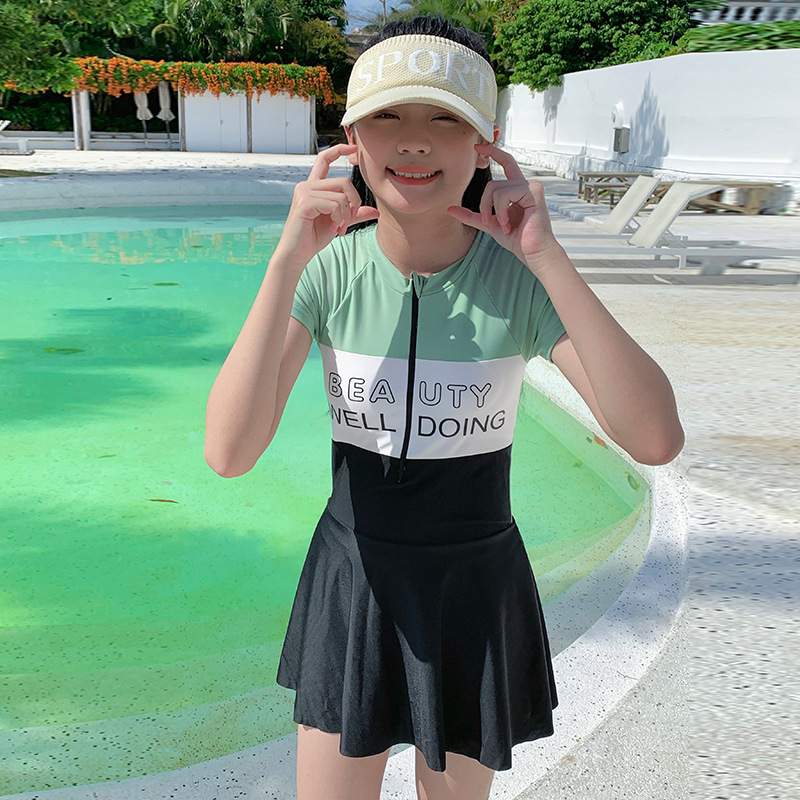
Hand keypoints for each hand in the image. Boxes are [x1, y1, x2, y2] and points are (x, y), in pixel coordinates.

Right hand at [273, 143, 378, 270]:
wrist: (297, 254)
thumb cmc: (313, 238)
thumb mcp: (338, 222)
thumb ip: (354, 214)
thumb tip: (376, 211)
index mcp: (313, 186)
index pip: (324, 159)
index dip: (339, 150)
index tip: (354, 148)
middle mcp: (307, 185)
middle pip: (343, 182)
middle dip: (354, 202)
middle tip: (349, 221)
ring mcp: (304, 192)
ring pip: (340, 195)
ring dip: (346, 215)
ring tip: (340, 228)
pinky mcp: (305, 203)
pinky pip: (334, 204)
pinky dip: (339, 218)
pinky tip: (334, 228)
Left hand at [446, 143, 560, 273]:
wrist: (532, 252)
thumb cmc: (516, 238)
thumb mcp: (489, 224)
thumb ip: (472, 215)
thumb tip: (450, 209)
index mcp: (516, 189)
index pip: (505, 162)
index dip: (492, 152)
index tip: (478, 147)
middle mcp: (525, 184)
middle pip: (493, 182)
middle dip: (485, 202)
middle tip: (486, 219)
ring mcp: (531, 187)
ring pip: (496, 188)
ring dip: (493, 210)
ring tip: (502, 225)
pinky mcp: (533, 192)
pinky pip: (505, 194)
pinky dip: (501, 211)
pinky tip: (507, 224)